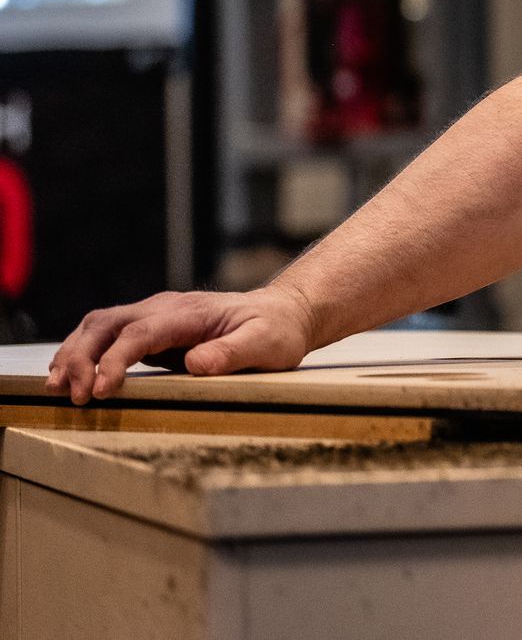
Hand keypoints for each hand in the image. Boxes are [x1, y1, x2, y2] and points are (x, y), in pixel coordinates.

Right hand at [44, 285, 320, 405]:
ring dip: (73, 353)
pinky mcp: (151, 330)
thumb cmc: (276, 331)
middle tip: (69, 394)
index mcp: (189, 312)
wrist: (284, 315)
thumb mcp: (266, 344)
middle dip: (80, 357)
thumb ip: (232, 353)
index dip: (115, 361)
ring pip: (99, 326)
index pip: (139, 333)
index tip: (100, 390)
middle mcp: (165, 308)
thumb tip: (195, 363)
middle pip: (107, 324)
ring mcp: (155, 316)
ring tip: (56, 388)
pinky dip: (82, 353)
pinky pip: (106, 336)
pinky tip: (68, 377)